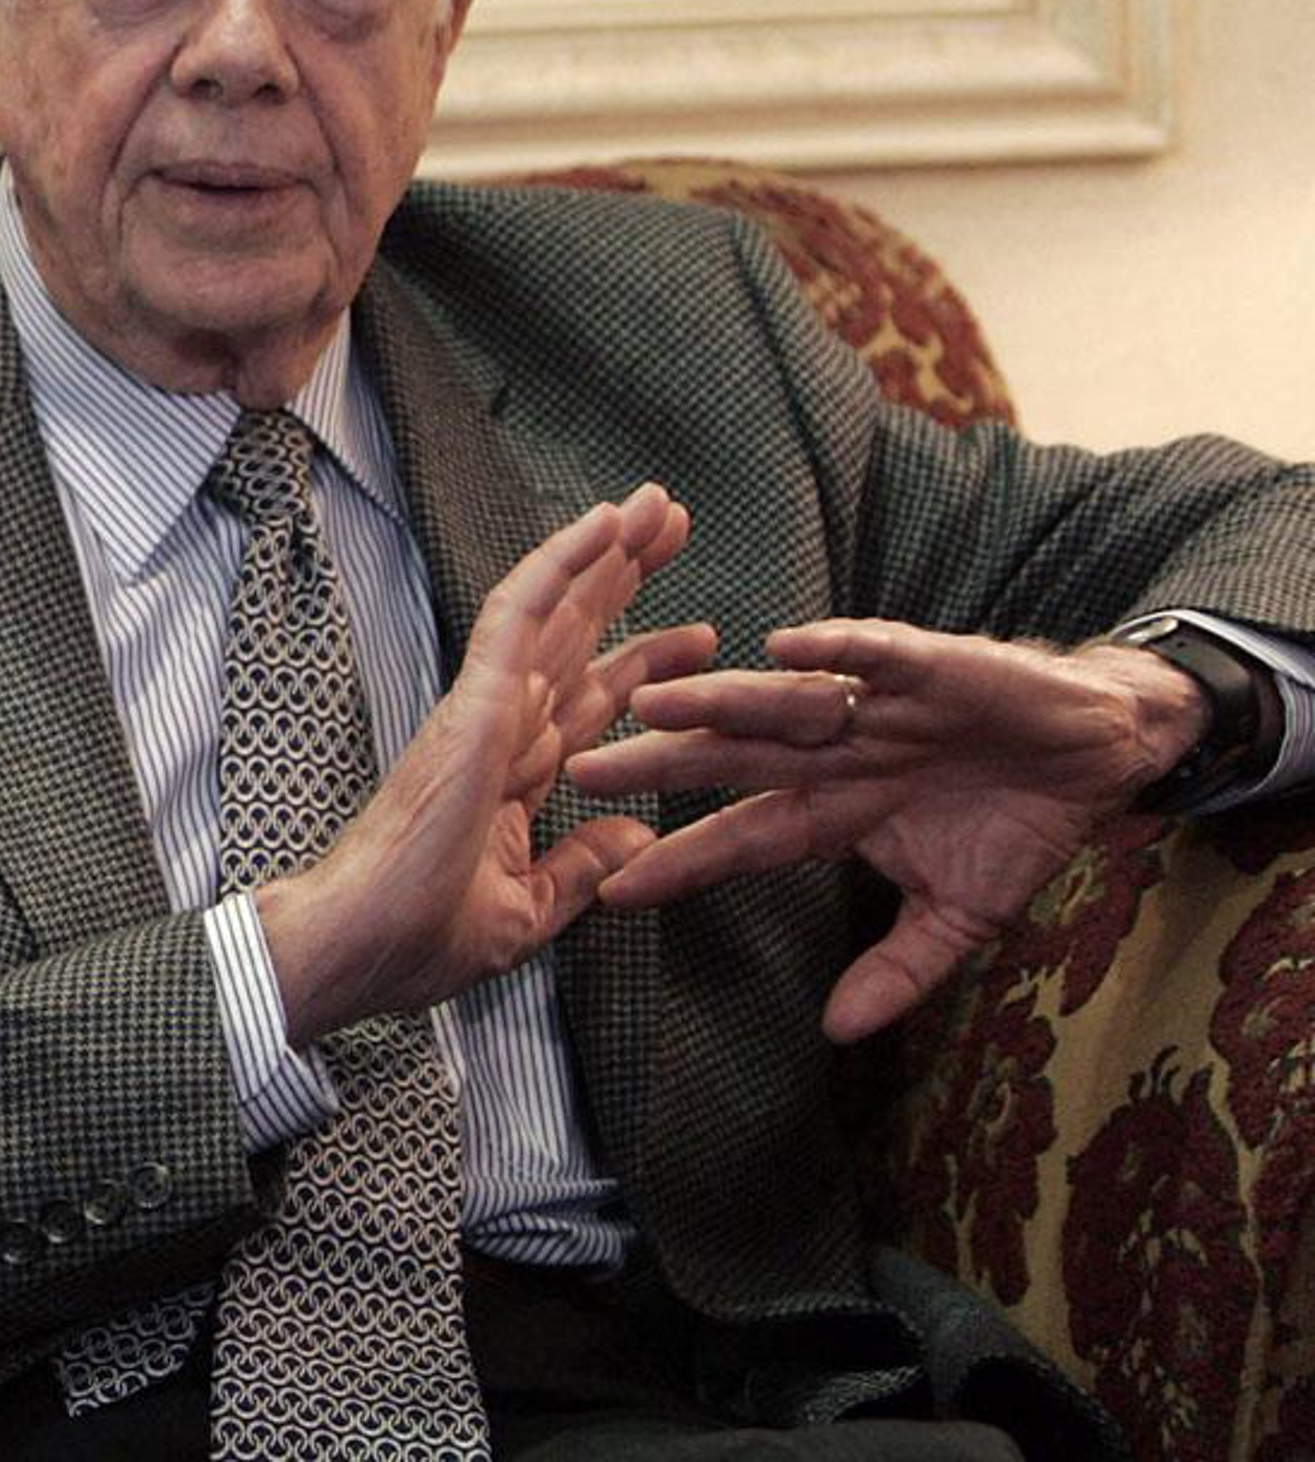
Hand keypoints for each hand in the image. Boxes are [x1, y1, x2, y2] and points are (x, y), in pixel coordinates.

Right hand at [258, 483, 709, 1043]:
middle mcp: (500, 728)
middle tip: (674, 522)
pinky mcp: (474, 702)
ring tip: (658, 503)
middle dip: (622, 580)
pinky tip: (604, 526)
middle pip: (574, 637)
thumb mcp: (525, 913)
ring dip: (604, 552)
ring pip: (552, 608)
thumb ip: (580, 868)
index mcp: (510, 775)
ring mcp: (484, 708)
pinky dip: (560, 565)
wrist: (357, 947)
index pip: (585, 700)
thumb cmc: (418, 942)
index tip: (695, 635)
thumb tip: (638, 834)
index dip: (638, 661)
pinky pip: (518, 616)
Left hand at [571, 617, 1208, 1043]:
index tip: (609, 889)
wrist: (1098, 750)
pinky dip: (836, 649)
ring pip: (782, 703)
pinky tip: (783, 644)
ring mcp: (875, 705)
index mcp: (832, 808)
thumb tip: (839, 1033)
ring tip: (651, 704)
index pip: (740, 837)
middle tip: (580, 771)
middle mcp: (836, 751)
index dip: (679, 860)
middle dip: (660, 768)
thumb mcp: (960, 915)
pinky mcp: (928, 665)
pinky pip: (875, 654)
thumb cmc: (1016, 823)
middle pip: (734, 761)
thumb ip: (899, 967)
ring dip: (719, 702)